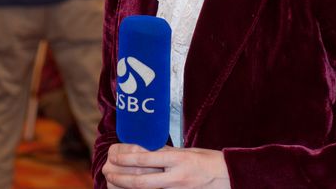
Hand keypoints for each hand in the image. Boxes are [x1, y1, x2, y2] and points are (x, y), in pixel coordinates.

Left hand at [104, 144, 229, 188]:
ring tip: (112, 181)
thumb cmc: (208, 161)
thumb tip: (144, 150)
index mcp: (179, 159)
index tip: (113, 154)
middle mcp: (177, 178)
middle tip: (106, 171)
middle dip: (120, 177)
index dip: (126, 158)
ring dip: (126, 187)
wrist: (229, 178)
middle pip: (141, 181)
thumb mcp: (187, 151)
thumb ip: (166, 152)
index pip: (146, 158)